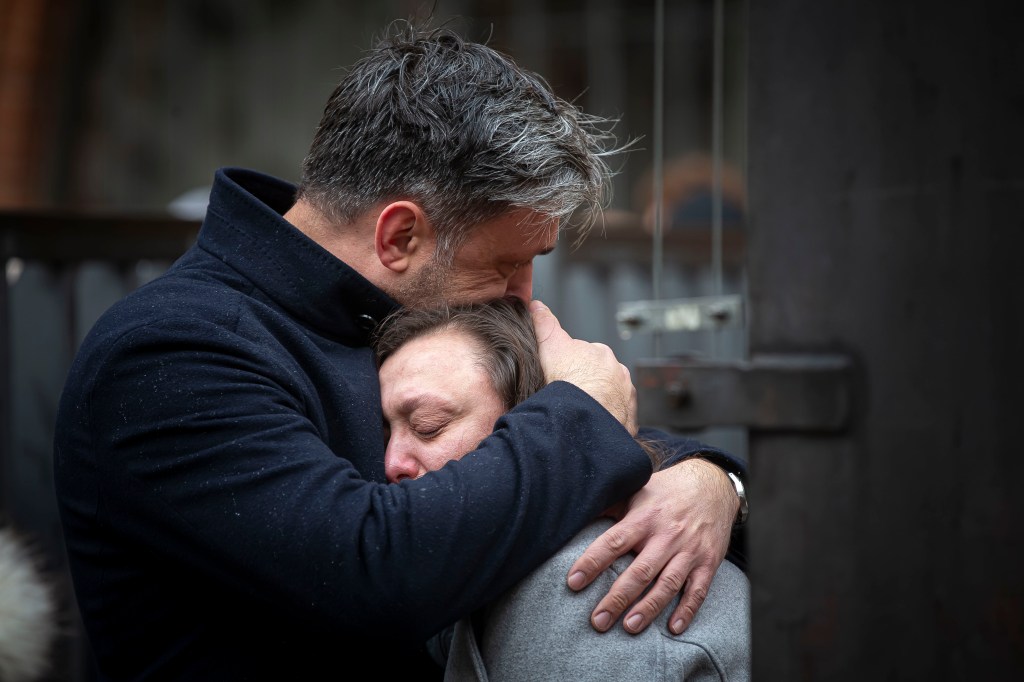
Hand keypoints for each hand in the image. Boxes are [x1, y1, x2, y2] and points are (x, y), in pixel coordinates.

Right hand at [530, 300, 636, 435]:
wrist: (581, 416)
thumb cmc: (566, 382)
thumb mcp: (549, 346)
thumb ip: (544, 325)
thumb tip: (537, 306)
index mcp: (602, 354)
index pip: (587, 356)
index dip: (572, 366)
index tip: (562, 376)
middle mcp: (618, 373)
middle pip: (601, 376)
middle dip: (588, 384)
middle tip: (569, 396)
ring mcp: (625, 397)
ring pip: (611, 397)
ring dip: (599, 403)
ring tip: (579, 412)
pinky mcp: (627, 419)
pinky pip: (618, 418)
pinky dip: (607, 420)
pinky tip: (592, 424)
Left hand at [566, 457, 737, 634]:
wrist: (714, 484)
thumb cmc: (668, 489)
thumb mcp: (637, 489)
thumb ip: (612, 506)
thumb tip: (577, 515)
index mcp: (644, 517)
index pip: (614, 542)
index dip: (593, 562)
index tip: (574, 581)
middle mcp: (667, 535)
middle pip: (639, 571)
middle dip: (617, 598)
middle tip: (598, 620)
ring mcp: (689, 550)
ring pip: (667, 584)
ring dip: (648, 608)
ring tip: (629, 627)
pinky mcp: (708, 562)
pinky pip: (698, 590)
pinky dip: (687, 610)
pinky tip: (673, 628)